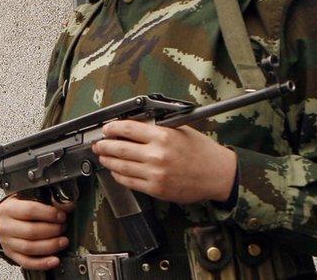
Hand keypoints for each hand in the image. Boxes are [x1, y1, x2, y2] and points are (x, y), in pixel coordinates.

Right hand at [0, 195, 71, 269]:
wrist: (7, 220)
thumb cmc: (20, 209)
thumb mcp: (30, 198)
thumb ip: (49, 201)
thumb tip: (68, 206)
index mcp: (8, 208)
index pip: (30, 210)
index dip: (49, 214)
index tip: (61, 216)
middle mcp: (5, 226)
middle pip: (31, 231)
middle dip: (52, 231)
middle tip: (63, 227)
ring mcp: (6, 242)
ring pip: (30, 248)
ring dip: (50, 246)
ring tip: (63, 241)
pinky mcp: (11, 255)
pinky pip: (27, 263)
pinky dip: (43, 263)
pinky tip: (55, 260)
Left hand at [92, 121, 236, 204]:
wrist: (218, 175)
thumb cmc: (202, 151)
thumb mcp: (181, 130)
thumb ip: (157, 128)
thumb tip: (132, 127)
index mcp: (163, 136)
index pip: (128, 128)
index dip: (112, 128)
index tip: (106, 128)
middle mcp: (156, 154)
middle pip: (119, 148)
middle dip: (104, 145)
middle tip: (98, 144)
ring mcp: (155, 173)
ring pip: (121, 166)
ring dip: (108, 160)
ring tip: (102, 156)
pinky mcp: (156, 189)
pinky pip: (129, 182)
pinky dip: (119, 175)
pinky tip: (116, 170)